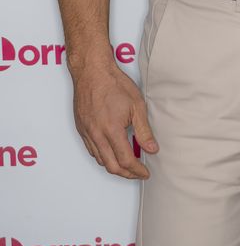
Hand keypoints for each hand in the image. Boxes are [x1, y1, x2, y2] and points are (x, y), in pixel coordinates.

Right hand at [71, 61, 157, 178]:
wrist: (92, 72)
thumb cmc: (114, 84)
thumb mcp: (137, 105)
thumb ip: (144, 130)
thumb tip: (152, 149)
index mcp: (111, 130)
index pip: (125, 160)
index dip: (137, 170)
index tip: (145, 172)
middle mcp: (96, 135)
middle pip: (111, 166)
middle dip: (126, 174)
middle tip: (138, 173)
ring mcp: (87, 133)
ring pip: (100, 160)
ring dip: (114, 166)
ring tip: (128, 164)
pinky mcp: (81, 129)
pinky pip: (92, 150)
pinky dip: (103, 156)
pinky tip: (112, 152)